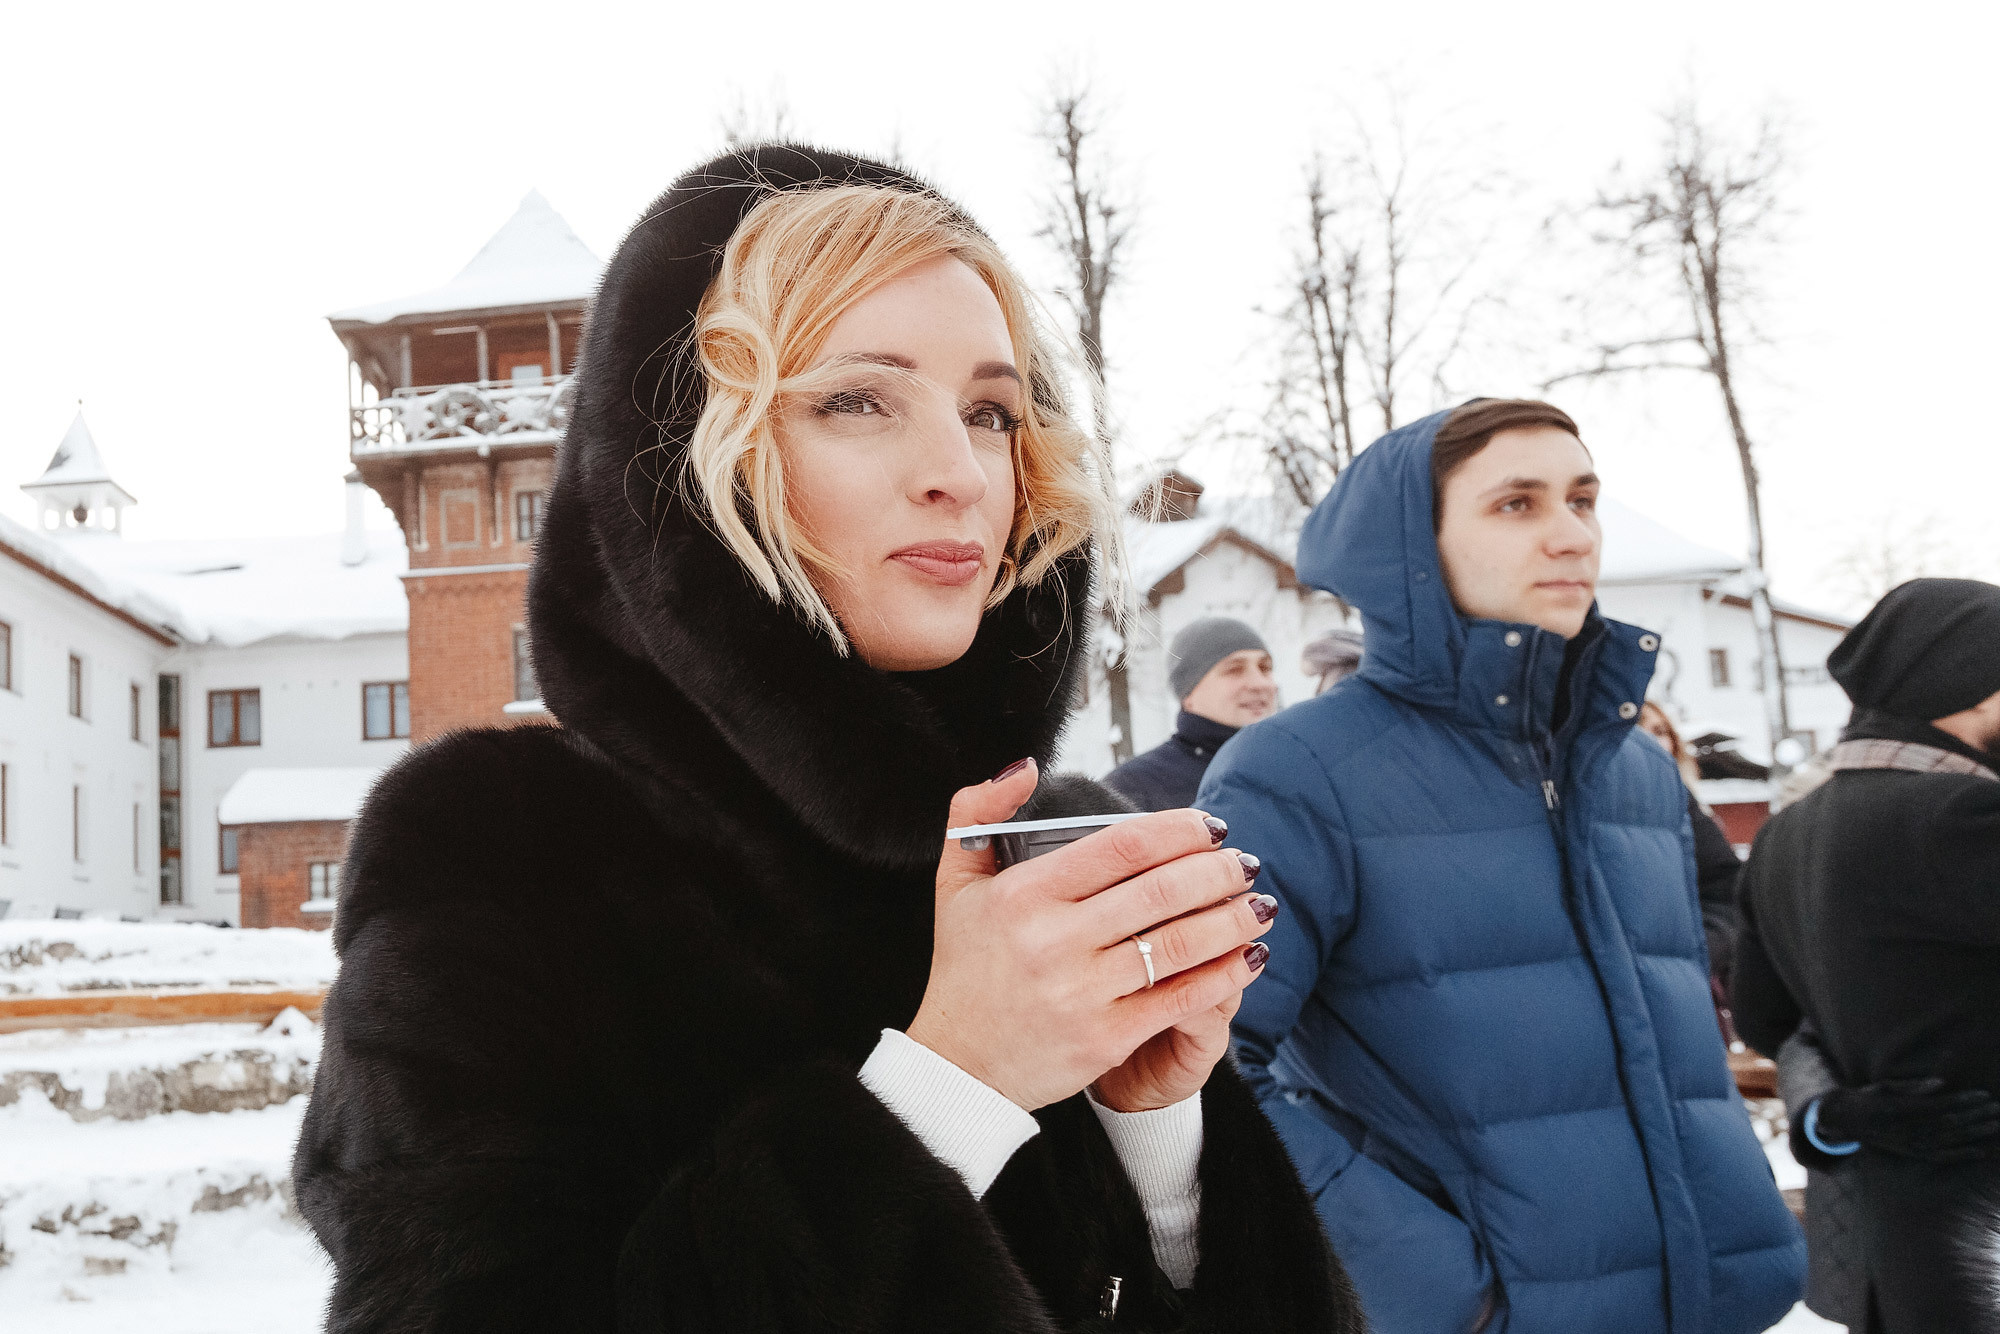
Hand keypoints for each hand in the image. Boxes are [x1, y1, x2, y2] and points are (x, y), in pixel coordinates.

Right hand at [904, 759, 1274, 1112]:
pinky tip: (1250, 958)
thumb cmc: (964, 967)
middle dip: (1217, 872)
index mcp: (1024, 895)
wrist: (958, 1065)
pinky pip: (1180, 999)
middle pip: (1160, 892)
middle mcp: (1054, 941)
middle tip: (1247, 863)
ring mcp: (1082, 993)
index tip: (1211, 826)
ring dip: (1231, 921)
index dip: (1177, 830)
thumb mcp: (955, 883)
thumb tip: (1028, 767)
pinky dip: (1224, 976)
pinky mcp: (1105, 1038)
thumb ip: (978, 812)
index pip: (1120, 847)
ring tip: (1261, 905)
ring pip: (1178, 945)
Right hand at [1816, 1078, 1999, 1161]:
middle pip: (1949, 1124)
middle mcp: (1906, 1131)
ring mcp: (1910, 1145)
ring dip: (1976, 1134)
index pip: (1939, 1106)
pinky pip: (1942, 1157)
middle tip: (1998, 1109)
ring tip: (1997, 1126)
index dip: (1963, 1101)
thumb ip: (1911, 1086)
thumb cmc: (1865, 1098)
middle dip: (1976, 1116)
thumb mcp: (1883, 1086)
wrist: (1844, 1121)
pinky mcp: (1912, 1154)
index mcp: (1898, 1111)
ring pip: (1950, 1141)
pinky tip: (1982, 1151)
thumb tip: (1940, 1083)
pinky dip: (1963, 1155)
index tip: (1983, 1095)